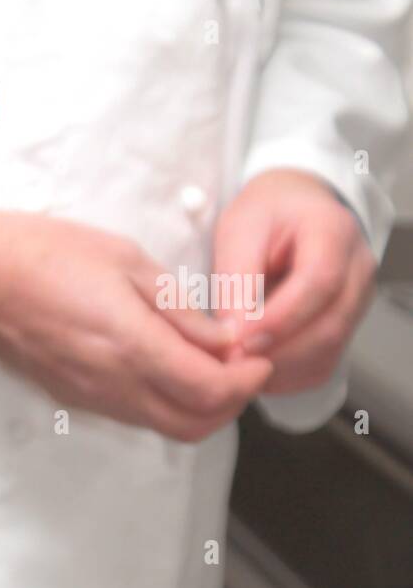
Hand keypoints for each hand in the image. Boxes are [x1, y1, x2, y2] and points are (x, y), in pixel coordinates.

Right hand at [0, 212, 273, 442]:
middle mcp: (112, 382)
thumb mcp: (126, 261)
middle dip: (232, 403)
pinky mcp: (74, 397)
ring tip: (207, 362)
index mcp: (129, 343)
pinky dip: (166, 402)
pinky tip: (167, 364)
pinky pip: (135, 415)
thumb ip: (179, 308)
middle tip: (242, 366)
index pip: (210, 390)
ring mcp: (90, 395)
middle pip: (194, 425)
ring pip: (165, 426)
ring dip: (199, 406)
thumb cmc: (45, 253)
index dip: (247, 379)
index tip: (258, 354)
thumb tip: (224, 340)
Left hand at [213, 169, 376, 393]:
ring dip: (280, 368)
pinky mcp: (343, 326)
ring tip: (237, 366)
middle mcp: (357, 269)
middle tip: (231, 362)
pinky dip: (287, 376)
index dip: (280, 317)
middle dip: (277, 351)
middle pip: (330, 324)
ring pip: (328, 350)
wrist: (289, 212)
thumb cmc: (265, 217)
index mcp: (333, 232)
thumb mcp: (239, 231)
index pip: (320, 282)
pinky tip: (255, 368)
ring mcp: (356, 301)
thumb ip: (236, 280)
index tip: (241, 339)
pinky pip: (322, 363)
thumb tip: (231, 334)